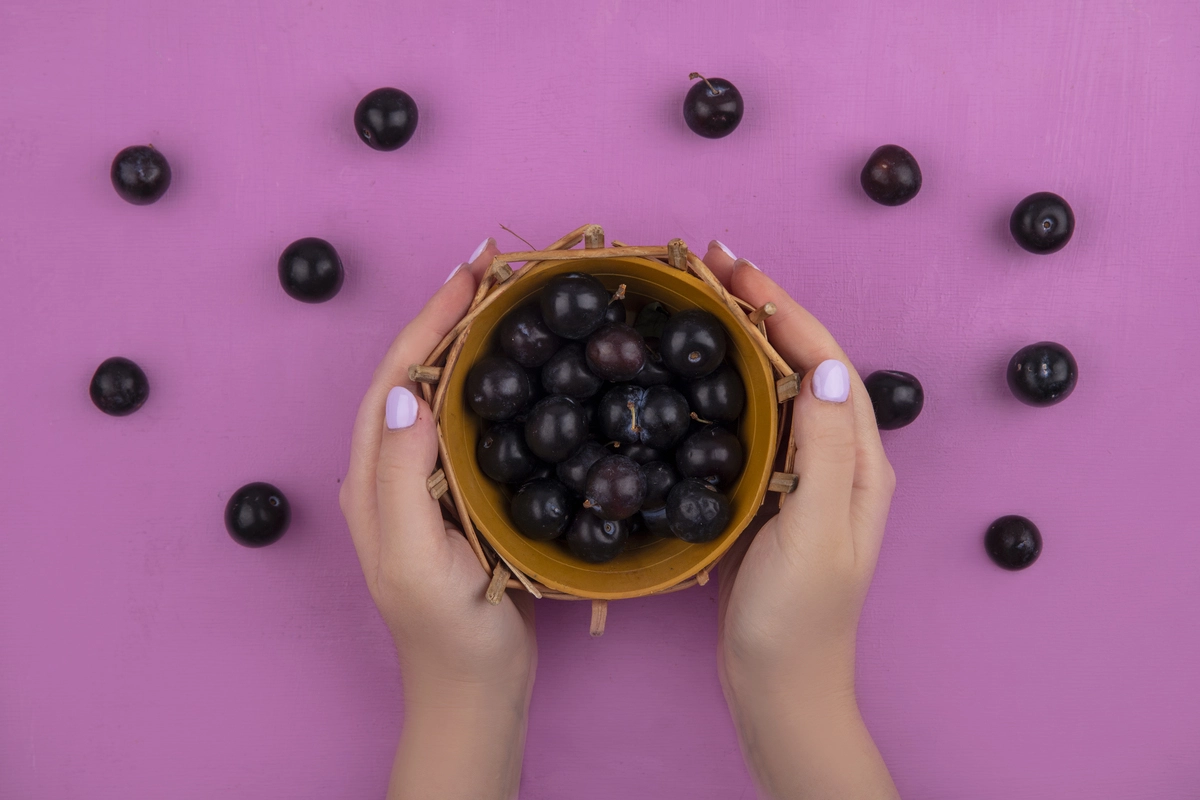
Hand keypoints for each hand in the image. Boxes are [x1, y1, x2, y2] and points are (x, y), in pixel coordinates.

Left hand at [340, 239, 534, 799]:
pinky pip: (470, 423)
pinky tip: (519, 368)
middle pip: (415, 375)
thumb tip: (406, 394)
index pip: (396, 380)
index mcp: (372, 479)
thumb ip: (401, 479)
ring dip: (468, 341)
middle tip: (493, 268)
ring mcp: (425, 484)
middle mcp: (391, 471)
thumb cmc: (446, 633)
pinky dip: (490, 383)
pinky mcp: (459, 497)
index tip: (471, 275)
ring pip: (442, 394)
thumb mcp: (417, 559)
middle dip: (447, 316)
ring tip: (505, 298)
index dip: (429, 322)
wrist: (474, 691)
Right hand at [701, 243, 898, 798]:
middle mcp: (839, 459)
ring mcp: (804, 476)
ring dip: (744, 336)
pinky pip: (753, 421)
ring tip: (702, 298)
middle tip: (710, 264)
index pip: (826, 362)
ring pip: (777, 387)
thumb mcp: (815, 535)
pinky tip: (698, 371)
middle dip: (763, 307)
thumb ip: (826, 452)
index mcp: (860, 462)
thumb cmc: (797, 621)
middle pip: (804, 363)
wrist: (778, 688)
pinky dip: (728, 381)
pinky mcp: (772, 494)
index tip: (735, 269)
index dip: (784, 309)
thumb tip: (827, 366)